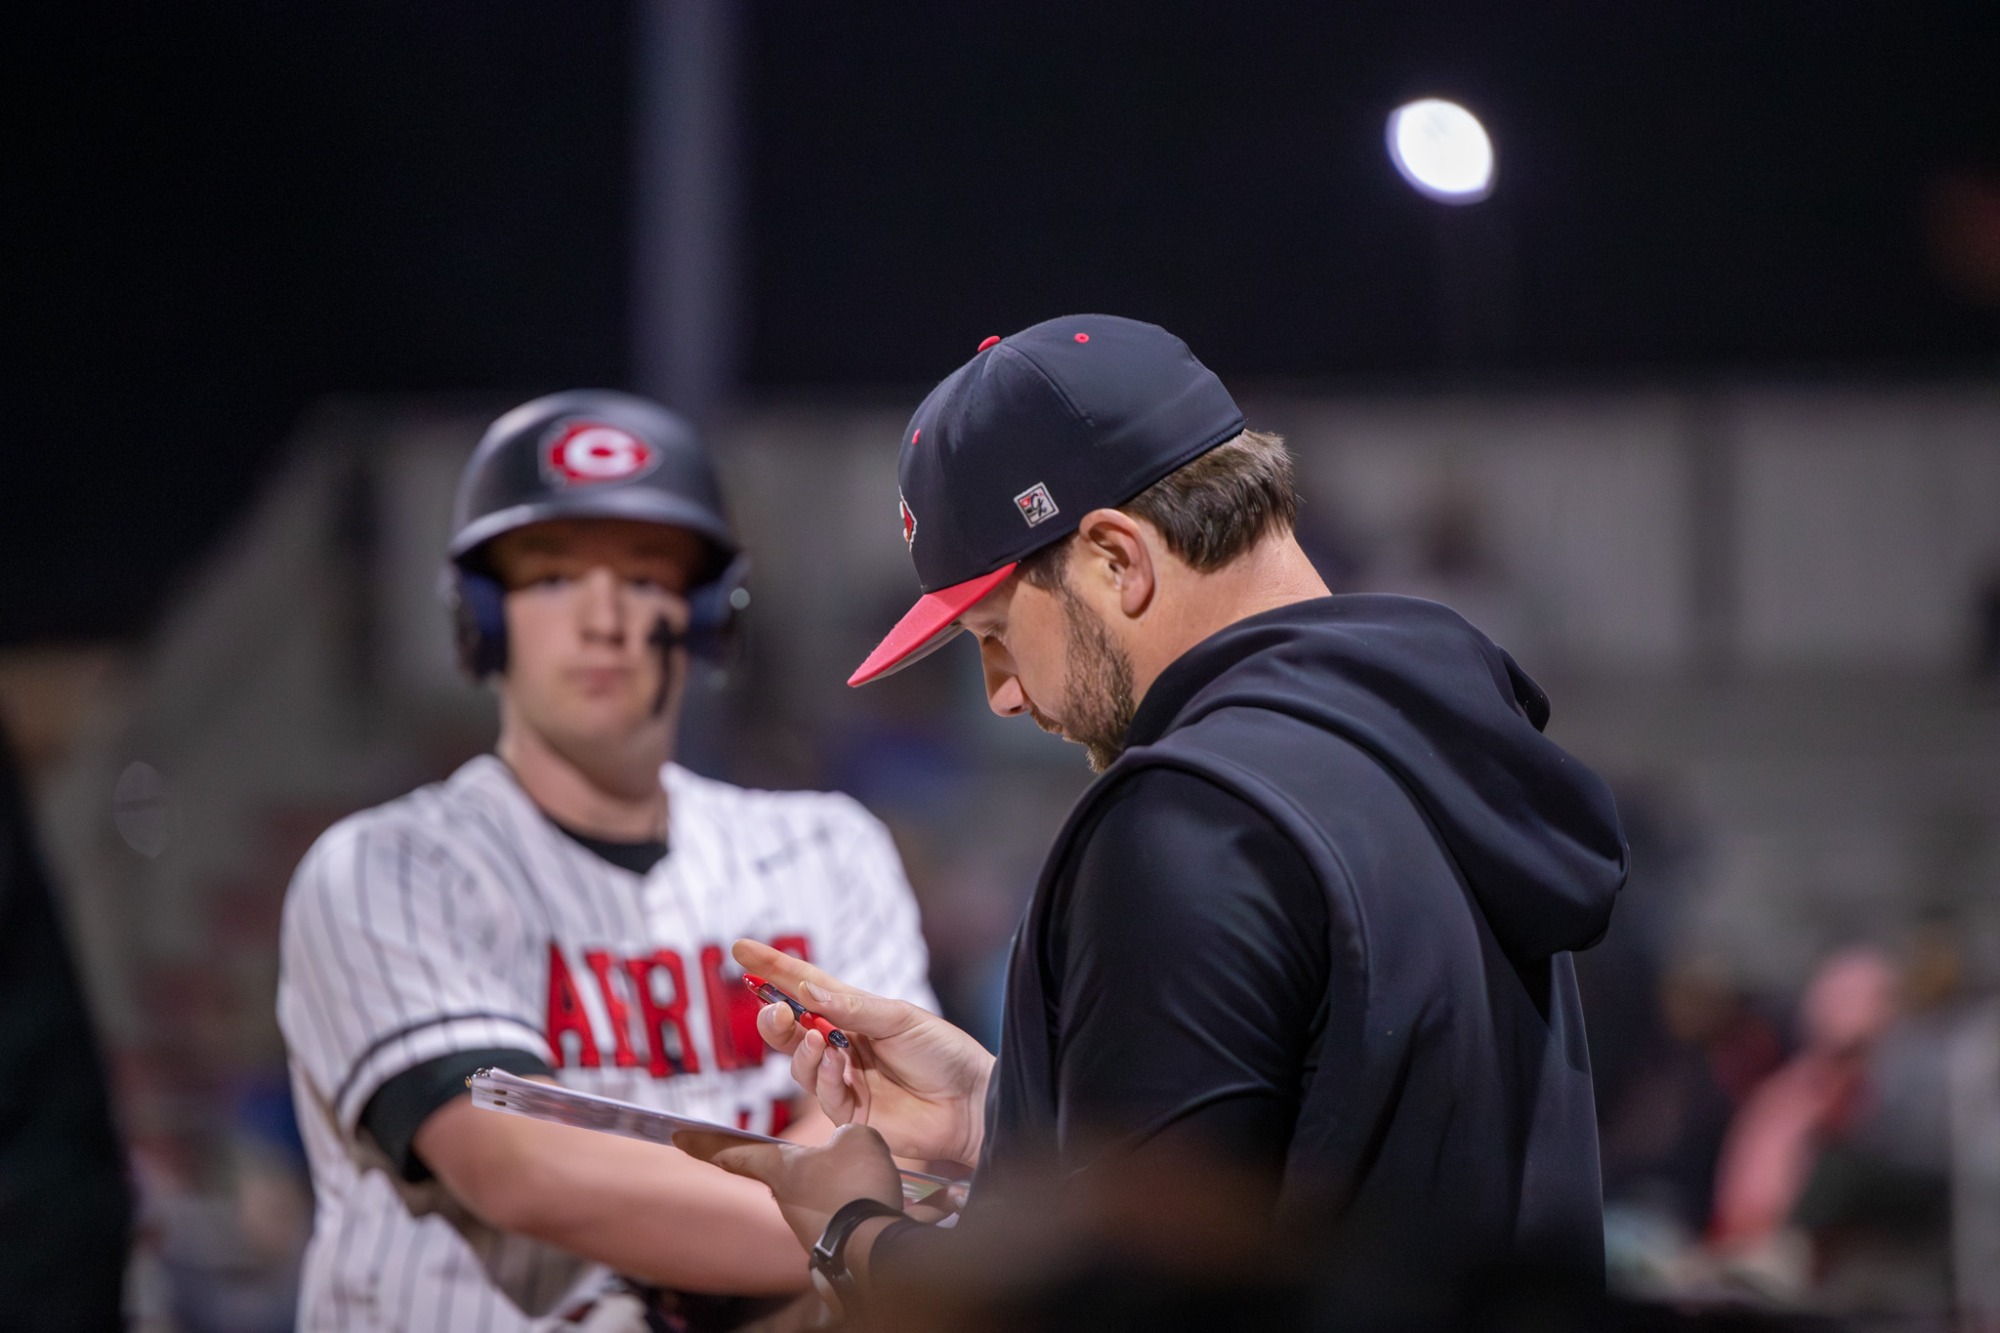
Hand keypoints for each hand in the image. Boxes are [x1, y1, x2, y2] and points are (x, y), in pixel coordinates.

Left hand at [673, 1122, 902, 1253]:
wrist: (876, 1247)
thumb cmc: (856, 1186)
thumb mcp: (857, 1138)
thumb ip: (845, 1134)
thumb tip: (847, 1146)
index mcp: (780, 1168)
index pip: (734, 1151)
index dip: (705, 1141)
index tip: (678, 1136)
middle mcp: (785, 1199)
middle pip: (788, 1173)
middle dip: (810, 1166)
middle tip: (841, 1163)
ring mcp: (806, 1224)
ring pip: (822, 1194)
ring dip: (846, 1186)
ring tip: (876, 1183)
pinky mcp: (830, 1241)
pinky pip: (845, 1214)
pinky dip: (862, 1206)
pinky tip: (886, 1205)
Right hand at [734, 939, 994, 1167]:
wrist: (973, 1102)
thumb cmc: (944, 1053)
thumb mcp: (900, 1018)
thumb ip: (852, 1007)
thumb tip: (806, 991)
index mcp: (855, 1014)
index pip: (806, 987)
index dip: (773, 969)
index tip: (741, 950)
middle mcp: (844, 1045)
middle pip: (792, 1031)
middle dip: (775, 1019)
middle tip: (773, 1010)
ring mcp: (845, 1080)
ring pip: (801, 1065)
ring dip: (802, 1050)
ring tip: (817, 1038)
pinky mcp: (852, 1114)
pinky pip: (824, 1095)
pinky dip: (825, 1077)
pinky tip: (838, 1066)